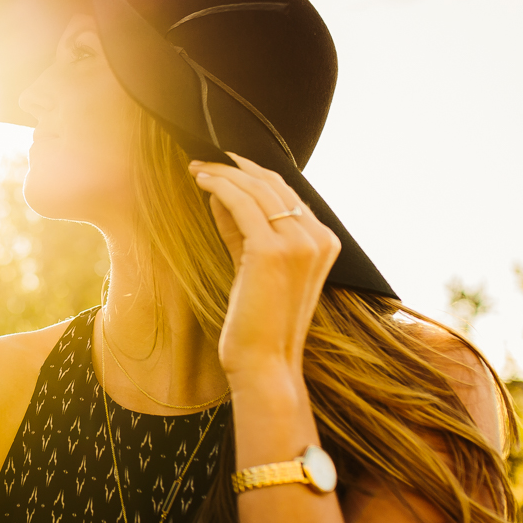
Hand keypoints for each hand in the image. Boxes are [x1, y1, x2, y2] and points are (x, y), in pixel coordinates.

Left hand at [191, 154, 339, 381]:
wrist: (264, 363)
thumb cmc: (257, 322)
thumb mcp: (253, 267)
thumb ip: (243, 231)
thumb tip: (222, 196)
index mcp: (325, 242)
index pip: (289, 194)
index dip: (255, 174)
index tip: (226, 164)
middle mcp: (319, 238)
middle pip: (275, 185)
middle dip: (237, 167)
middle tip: (206, 159)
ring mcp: (300, 244)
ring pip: (258, 190)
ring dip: (224, 173)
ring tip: (198, 167)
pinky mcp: (273, 251)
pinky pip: (243, 204)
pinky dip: (220, 187)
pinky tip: (202, 181)